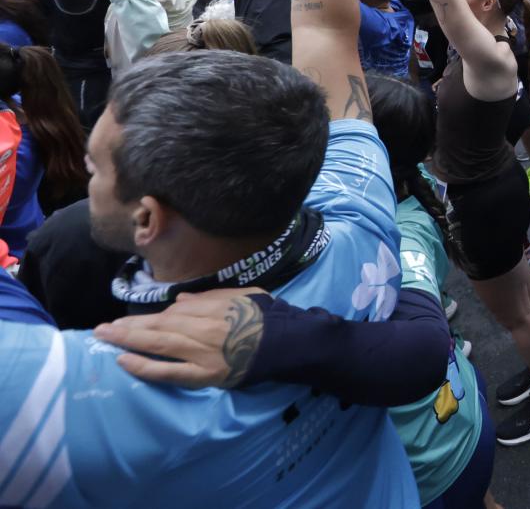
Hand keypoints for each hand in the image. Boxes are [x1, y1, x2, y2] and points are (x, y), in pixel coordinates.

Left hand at [92, 288, 266, 387]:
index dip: (153, 317)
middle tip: (101, 329)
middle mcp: (202, 328)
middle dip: (127, 327)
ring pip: (158, 345)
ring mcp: (201, 352)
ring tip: (105, 338)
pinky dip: (145, 367)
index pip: (175, 311)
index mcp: (212, 308)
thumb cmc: (269, 317)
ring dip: (128, 341)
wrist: (288, 343)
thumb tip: (181, 299)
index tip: (134, 321)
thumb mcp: (245, 295)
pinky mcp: (204, 374)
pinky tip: (124, 362)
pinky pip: (169, 371)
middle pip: (159, 326)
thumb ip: (212, 296)